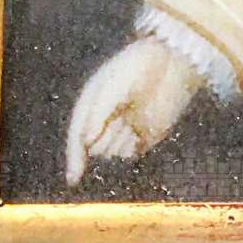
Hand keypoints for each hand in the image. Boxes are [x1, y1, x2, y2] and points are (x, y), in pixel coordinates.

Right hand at [64, 37, 200, 185]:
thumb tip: (87, 141)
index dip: (74, 158)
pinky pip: (129, 153)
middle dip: (103, 138)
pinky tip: (139, 124)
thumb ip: (98, 113)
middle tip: (119, 114)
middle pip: (95, 147)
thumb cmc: (137, 69)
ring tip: (131, 113)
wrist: (169, 63)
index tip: (73, 179)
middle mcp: (105, 121)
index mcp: (91, 106)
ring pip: (111, 152)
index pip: (77, 137)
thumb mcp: (111, 87)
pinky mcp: (142, 138)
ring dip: (117, 140)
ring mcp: (123, 130)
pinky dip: (132, 145)